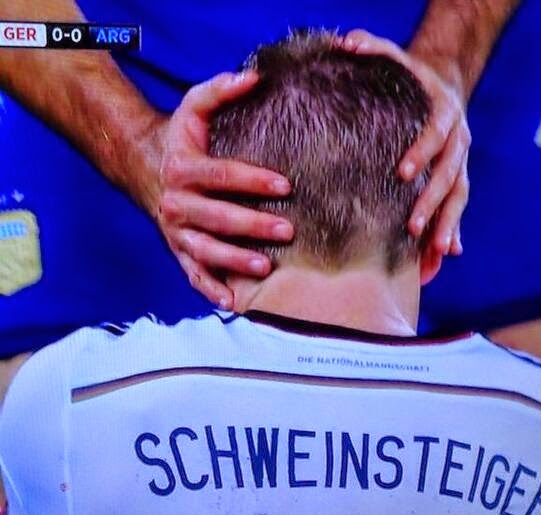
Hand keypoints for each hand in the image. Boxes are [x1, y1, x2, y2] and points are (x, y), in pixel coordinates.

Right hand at [154, 71, 293, 308]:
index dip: (254, 180)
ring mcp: (177, 231)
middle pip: (218, 217)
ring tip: (264, 268)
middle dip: (253, 225)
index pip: (223, 175)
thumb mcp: (193, 107)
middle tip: (287, 231)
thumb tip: (254, 76)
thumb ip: (219, 90)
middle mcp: (178, 203)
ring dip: (234, 260)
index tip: (286, 185)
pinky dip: (209, 289)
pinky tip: (231, 303)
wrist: (143, 168)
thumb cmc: (179, 139)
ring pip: (205, 249)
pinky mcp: (178, 250)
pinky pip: (191, 273)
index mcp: (185, 168)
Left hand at [340, 29, 470, 255]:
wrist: (443, 87)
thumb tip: (345, 41)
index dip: (422, 151)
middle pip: (449, 174)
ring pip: (458, 197)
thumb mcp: (397, 58)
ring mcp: (461, 163)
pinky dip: (451, 232)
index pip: (435, 133)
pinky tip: (443, 258)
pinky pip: (457, 209)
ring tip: (435, 253)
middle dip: (432, 202)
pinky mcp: (457, 179)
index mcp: (445, 112)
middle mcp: (459, 141)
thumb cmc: (411, 79)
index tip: (402, 173)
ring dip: (447, 225)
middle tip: (411, 226)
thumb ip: (373, 47)